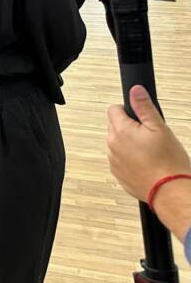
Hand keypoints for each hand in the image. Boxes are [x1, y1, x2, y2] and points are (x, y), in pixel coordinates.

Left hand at [107, 85, 190, 201]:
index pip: (113, 109)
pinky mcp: (118, 173)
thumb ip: (144, 107)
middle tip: (150, 136)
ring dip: (129, 143)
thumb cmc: (168, 161)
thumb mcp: (160, 128)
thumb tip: (135, 90)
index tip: (141, 118)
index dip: (128, 111)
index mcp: (120, 131)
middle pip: (115, 126)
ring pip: (117, 143)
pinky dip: (130, 159)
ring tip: (150, 152)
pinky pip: (120, 159)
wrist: (170, 191)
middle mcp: (112, 145)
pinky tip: (146, 163)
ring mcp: (113, 161)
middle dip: (129, 127)